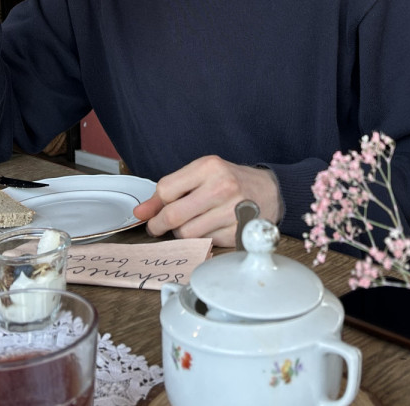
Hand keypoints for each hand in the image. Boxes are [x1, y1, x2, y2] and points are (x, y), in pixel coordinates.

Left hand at [133, 155, 282, 246]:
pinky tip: (207, 229)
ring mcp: (232, 211)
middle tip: (158, 227)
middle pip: (174, 215)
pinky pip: (205, 243)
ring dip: (181, 233)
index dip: (155, 205)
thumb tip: (140, 212)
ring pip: (187, 234)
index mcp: (209, 167)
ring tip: (189, 224)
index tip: (153, 213)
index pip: (165, 190)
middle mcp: (222, 187)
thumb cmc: (230, 181)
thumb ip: (169, 190)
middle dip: (159, 225)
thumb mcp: (200, 174)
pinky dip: (200, 240)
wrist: (269, 191)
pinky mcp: (238, 231)